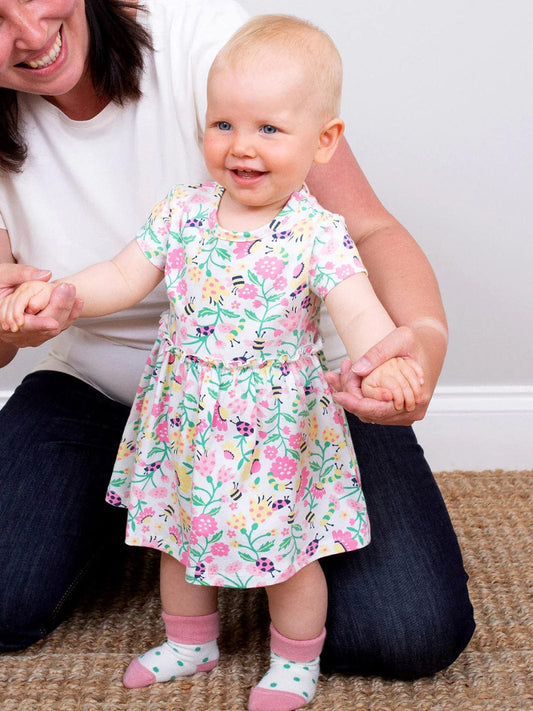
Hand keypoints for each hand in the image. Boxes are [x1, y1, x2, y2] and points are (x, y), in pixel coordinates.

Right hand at [0, 264, 82, 348]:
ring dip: (67, 312)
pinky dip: (68, 316)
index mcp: (2, 320)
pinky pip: (56, 328)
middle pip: (44, 329)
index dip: (39, 325)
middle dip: (59, 308)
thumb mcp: (3, 275)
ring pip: (52, 330)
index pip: (24, 326)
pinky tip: (77, 302)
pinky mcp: (37, 335)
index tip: (53, 324)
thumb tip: (45, 274)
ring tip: (75, 294)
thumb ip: (22, 274)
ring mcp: (27, 337)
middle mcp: (16, 333)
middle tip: (68, 289)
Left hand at [325, 322, 446, 424]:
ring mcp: (403, 414)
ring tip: (342, 370)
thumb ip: (378, 354)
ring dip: (351, 395)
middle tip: (337, 371)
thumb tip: (357, 370)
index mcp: (414, 399)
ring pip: (368, 412)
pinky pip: (372, 408)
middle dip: (349, 394)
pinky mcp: (396, 410)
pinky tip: (348, 378)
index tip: (337, 395)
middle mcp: (410, 412)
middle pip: (369, 413)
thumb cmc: (417, 340)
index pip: (378, 410)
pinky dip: (358, 396)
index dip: (355, 404)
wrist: (429, 344)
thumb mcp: (400, 338)